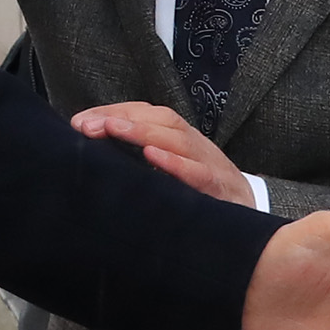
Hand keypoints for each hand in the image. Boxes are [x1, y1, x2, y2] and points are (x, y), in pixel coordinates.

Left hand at [71, 100, 250, 205]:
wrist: (250, 217)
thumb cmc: (199, 191)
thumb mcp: (169, 171)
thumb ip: (138, 160)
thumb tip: (92, 150)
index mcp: (180, 139)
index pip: (145, 114)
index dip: (113, 112)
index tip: (79, 121)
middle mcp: (195, 146)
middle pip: (160, 121)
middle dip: (121, 118)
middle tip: (86, 125)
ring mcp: (210, 164)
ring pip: (178, 140)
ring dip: (142, 132)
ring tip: (112, 129)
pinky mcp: (222, 189)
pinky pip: (200, 174)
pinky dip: (177, 164)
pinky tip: (154, 158)